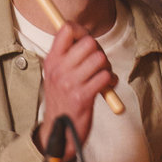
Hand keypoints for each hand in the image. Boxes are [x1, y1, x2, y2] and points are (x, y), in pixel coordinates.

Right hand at [36, 21, 115, 157]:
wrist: (58, 132)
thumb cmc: (62, 101)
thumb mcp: (56, 75)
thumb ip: (67, 56)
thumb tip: (85, 35)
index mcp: (51, 61)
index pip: (66, 30)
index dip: (82, 30)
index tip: (86, 39)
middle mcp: (59, 69)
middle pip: (89, 42)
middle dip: (99, 51)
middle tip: (98, 63)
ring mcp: (70, 83)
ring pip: (100, 59)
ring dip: (106, 67)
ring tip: (102, 75)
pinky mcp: (83, 96)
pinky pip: (105, 77)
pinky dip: (110, 81)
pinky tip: (106, 87)